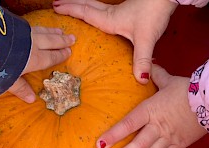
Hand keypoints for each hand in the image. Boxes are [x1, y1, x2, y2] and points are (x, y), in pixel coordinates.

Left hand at [8, 26, 74, 102]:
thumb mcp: (8, 81)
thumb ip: (20, 88)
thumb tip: (31, 100)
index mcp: (33, 59)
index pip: (50, 57)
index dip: (60, 55)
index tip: (68, 52)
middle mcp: (32, 44)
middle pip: (51, 42)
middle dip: (62, 41)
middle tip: (72, 38)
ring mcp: (23, 33)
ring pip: (42, 31)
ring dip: (52, 32)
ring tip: (60, 31)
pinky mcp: (13, 25)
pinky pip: (32, 26)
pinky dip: (39, 27)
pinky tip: (39, 28)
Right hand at [53, 0, 177, 83]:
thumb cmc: (154, 13)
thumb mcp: (147, 39)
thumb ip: (142, 59)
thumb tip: (140, 79)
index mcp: (111, 20)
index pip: (85, 13)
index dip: (69, 10)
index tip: (55, 8)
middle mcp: (112, 13)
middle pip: (87, 5)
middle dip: (71, 4)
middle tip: (56, 3)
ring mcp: (120, 10)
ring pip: (95, 4)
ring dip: (82, 4)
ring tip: (73, 6)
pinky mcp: (129, 10)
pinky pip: (105, 9)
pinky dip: (95, 8)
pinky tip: (100, 14)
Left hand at [96, 64, 206, 147]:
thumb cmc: (189, 89)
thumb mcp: (169, 80)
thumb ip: (156, 75)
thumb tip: (146, 66)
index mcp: (151, 109)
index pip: (129, 124)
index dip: (114, 135)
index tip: (99, 145)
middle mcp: (158, 126)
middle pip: (137, 146)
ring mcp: (169, 138)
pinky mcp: (179, 145)